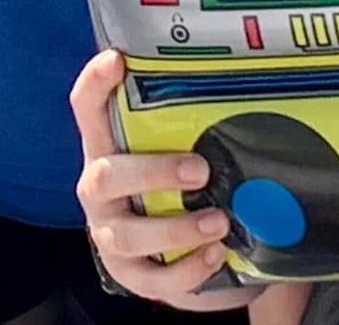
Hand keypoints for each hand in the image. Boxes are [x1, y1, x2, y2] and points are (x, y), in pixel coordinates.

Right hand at [72, 50, 258, 309]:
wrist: (168, 252)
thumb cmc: (173, 185)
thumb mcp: (172, 149)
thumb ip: (188, 122)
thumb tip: (250, 78)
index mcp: (107, 149)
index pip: (87, 110)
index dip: (95, 84)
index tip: (116, 59)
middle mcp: (100, 191)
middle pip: (104, 177)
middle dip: (152, 172)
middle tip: (200, 169)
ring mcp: (111, 234)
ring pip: (128, 234)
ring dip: (176, 228)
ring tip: (218, 221)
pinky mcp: (131, 274)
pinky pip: (153, 278)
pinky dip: (186, 270)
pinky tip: (214, 254)